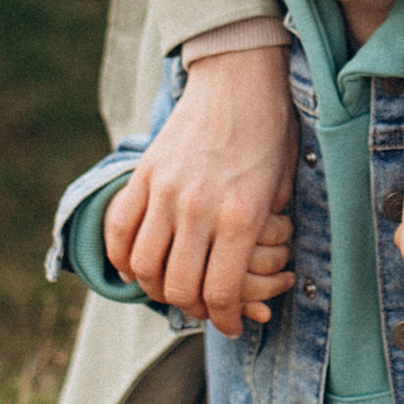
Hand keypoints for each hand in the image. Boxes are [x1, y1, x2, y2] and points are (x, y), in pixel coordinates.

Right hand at [104, 45, 297, 337]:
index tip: (231, 326)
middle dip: (192, 311)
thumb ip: (266, 231)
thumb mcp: (284, 186)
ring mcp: (166, 190)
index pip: (220, 292)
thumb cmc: (270, 131)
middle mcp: (199, 208)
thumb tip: (256, 271)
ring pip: (143, 265)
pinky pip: (119, 228)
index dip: (224, 320)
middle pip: (178, 288)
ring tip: (171, 288)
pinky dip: (121, 256)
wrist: (239, 76)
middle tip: (204, 310)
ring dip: (155, 287)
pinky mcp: (144, 174)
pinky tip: (135, 265)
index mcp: (240, 215)